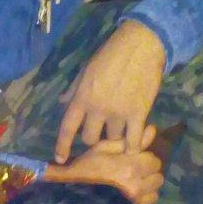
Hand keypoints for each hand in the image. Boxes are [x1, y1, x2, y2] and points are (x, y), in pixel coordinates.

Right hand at [45, 129, 162, 203]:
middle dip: (148, 175)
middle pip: (158, 177)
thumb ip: (128, 141)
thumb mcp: (101, 149)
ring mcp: (136, 202)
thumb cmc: (84, 169)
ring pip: (154, 193)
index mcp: (131, 166)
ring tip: (133, 188)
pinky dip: (143, 203)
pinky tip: (132, 200)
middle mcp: (138, 184)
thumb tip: (152, 129)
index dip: (145, 160)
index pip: (154, 160)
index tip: (134, 161)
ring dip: (147, 190)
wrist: (71, 195)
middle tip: (134, 174)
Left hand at [55, 19, 166, 161]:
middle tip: (101, 131)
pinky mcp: (138, 115)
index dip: (62, 146)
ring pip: (112, 140)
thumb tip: (63, 101)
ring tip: (121, 132)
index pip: (67, 128)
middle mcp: (97, 110)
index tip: (61, 158)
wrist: (141, 45)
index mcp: (82, 98)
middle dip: (94, 137)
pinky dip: (133, 147)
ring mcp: (118, 114)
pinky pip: (133, 141)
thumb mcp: (86, 69)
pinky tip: (134, 147)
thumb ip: (74, 89)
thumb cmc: (111, 54)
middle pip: (90, 139)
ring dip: (115, 138)